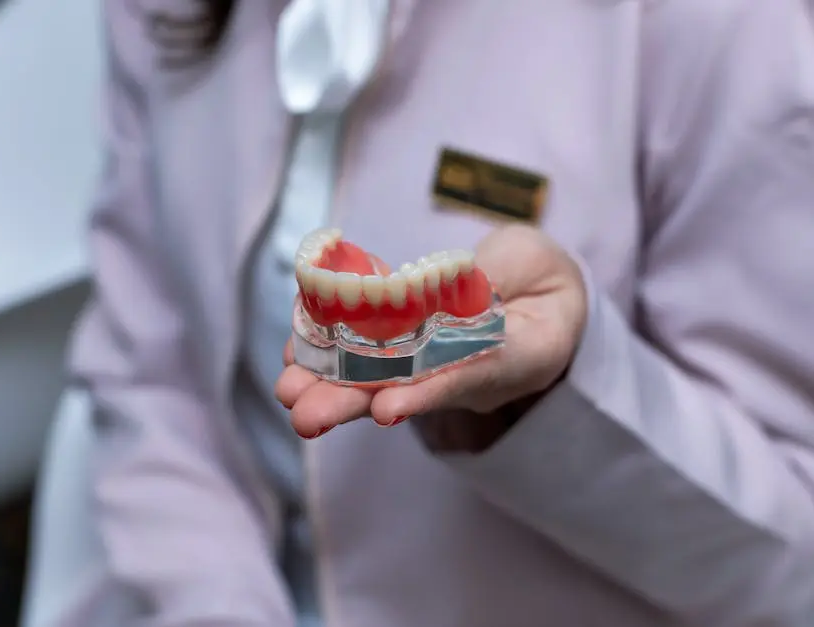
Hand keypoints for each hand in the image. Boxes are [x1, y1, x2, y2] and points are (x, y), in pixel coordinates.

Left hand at [275, 224, 587, 437]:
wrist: (539, 295)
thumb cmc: (541, 276)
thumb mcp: (533, 261)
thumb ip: (498, 274)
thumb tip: (445, 284)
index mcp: (521, 356)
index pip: (472, 376)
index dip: (427, 393)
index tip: (385, 409)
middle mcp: (470, 376)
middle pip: (410, 393)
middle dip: (354, 402)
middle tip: (306, 417)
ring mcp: (436, 371)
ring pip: (380, 383)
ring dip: (331, 387)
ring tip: (289, 393)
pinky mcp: (409, 356)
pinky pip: (370, 359)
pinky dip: (331, 355)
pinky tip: (294, 355)